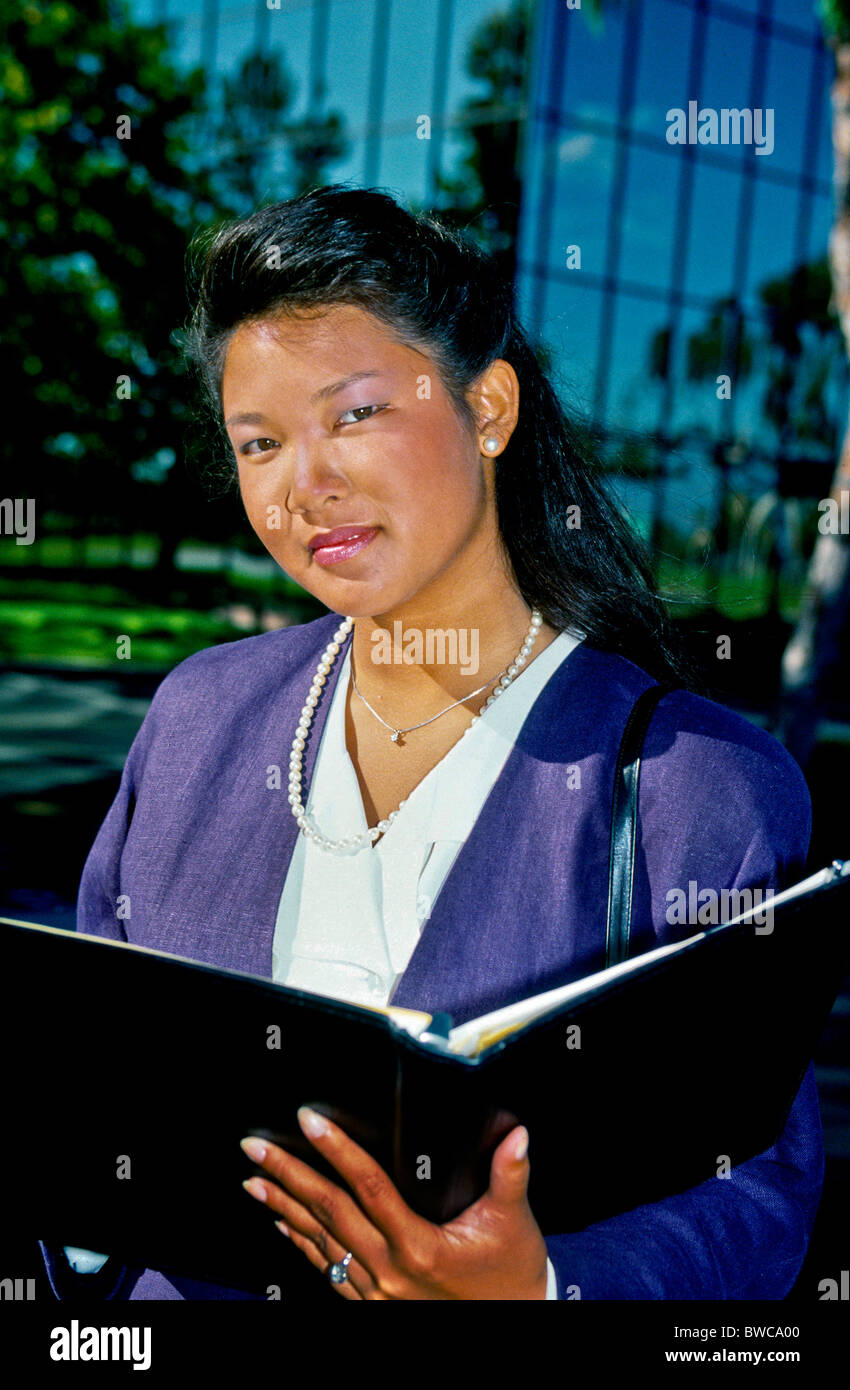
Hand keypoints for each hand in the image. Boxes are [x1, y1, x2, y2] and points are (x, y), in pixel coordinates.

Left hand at [240, 1107, 549, 1299]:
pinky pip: (326, 1269)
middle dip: (288, 1176)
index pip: (369, 1187)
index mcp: (420, 1247)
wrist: (510, 1324)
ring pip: (320, 1242)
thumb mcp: (513, 1224)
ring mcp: (376, 1292)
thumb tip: (518, 1134)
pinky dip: (299, 1243)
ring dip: (283, 1208)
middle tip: (254, 1147)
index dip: (338, 1150)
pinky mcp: (371, 1304)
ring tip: (253, 1181)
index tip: (308, 1120)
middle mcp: (390, 1271)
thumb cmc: (510, 1275)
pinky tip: (280, 1222)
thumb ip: (511, 1176)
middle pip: (330, 1213)